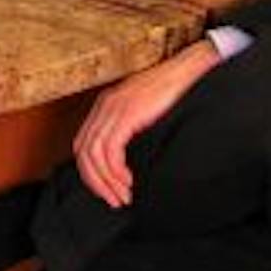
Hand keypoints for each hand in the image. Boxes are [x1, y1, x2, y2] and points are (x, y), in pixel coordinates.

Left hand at [73, 41, 219, 208]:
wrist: (188, 70)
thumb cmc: (171, 91)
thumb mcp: (142, 110)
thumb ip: (128, 129)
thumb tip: (123, 162)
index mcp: (105, 105)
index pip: (82, 144)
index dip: (90, 171)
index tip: (104, 189)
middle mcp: (104, 105)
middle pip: (82, 151)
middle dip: (94, 181)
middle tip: (111, 199)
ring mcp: (114, 108)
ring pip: (94, 154)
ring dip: (106, 181)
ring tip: (121, 196)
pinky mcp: (127, 113)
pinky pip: (110, 149)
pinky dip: (115, 170)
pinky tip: (127, 180)